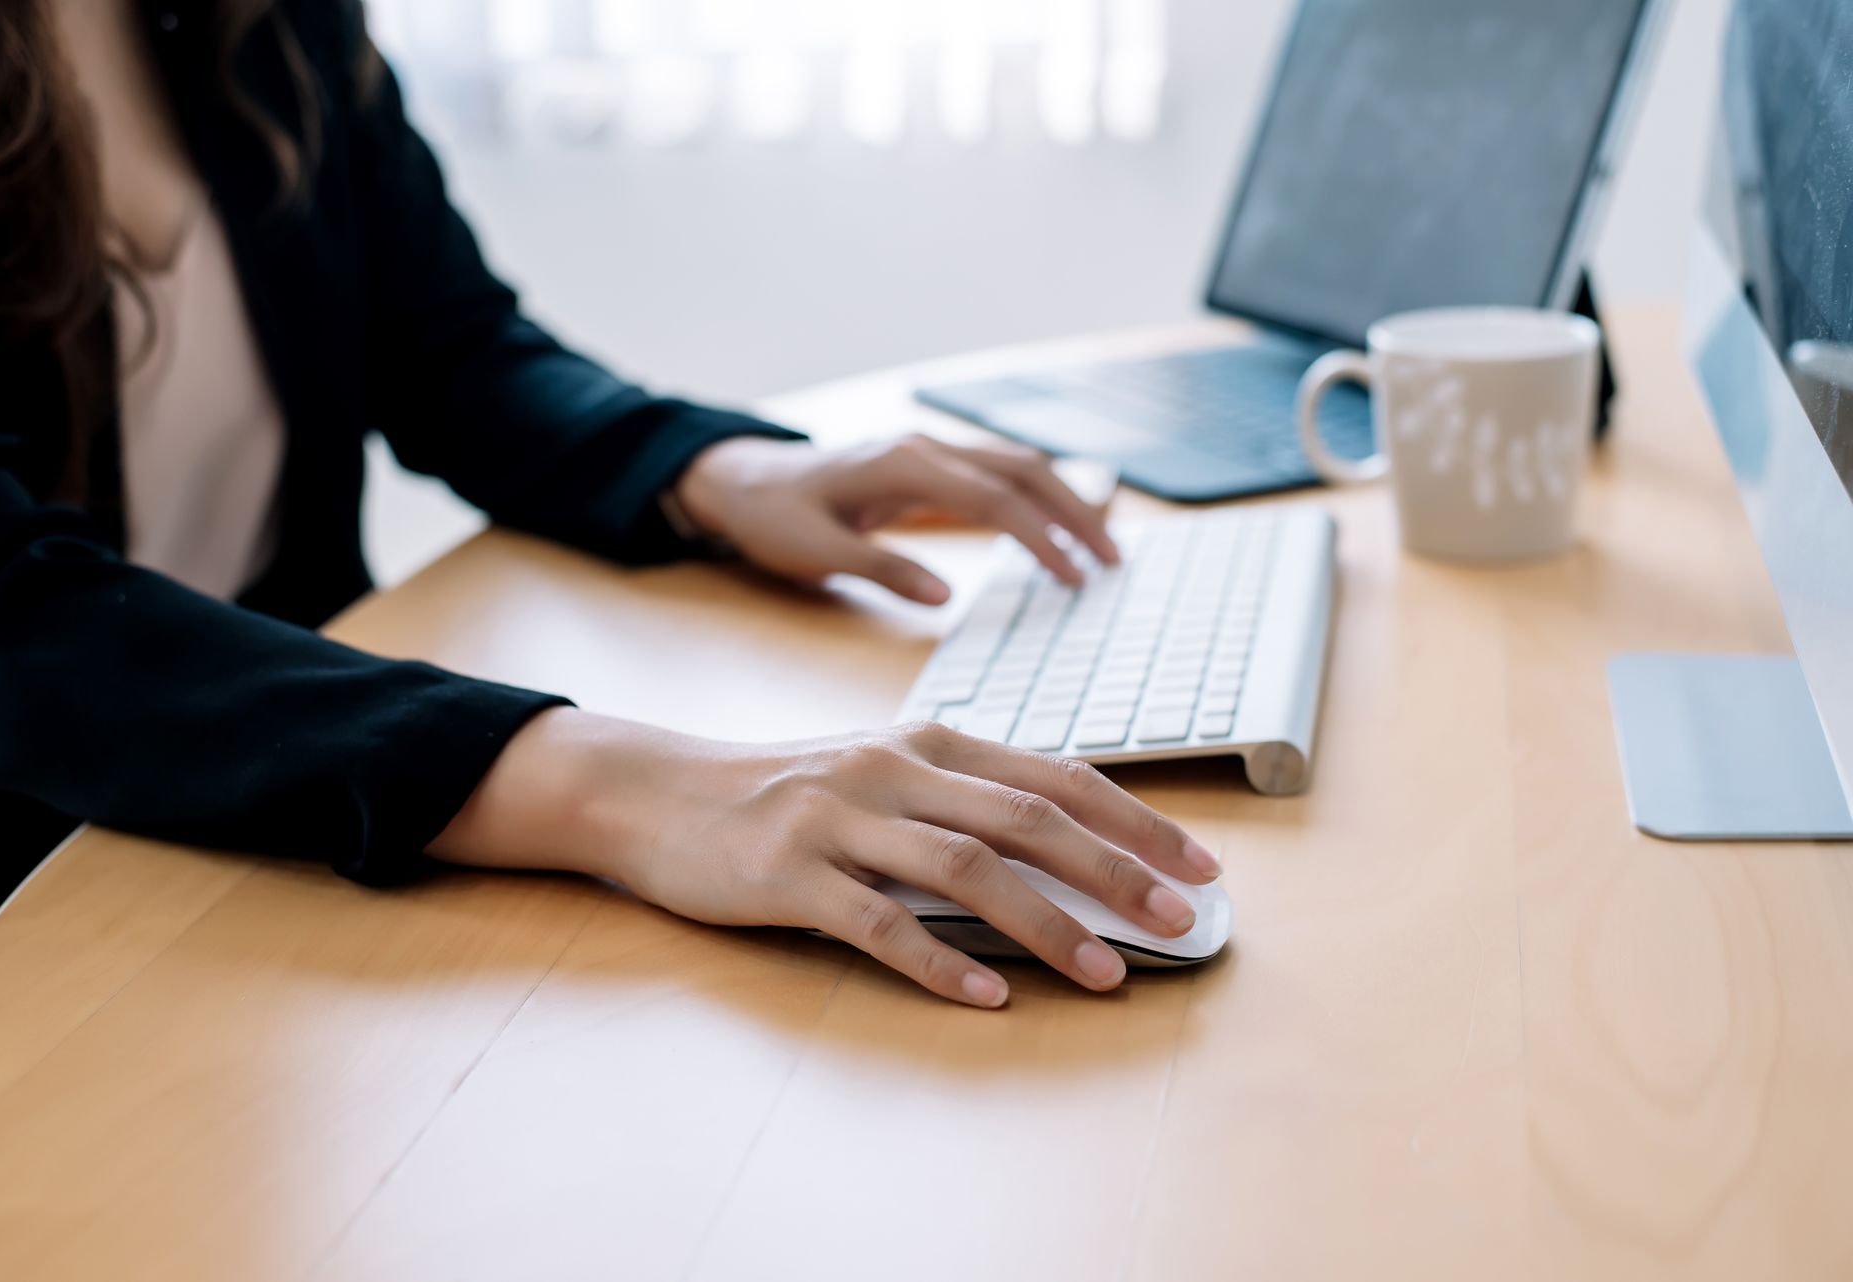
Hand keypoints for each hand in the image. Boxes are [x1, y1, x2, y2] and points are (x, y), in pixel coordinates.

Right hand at [430, 710, 1221, 1006]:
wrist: (658, 792)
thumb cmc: (784, 789)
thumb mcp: (881, 773)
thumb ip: (962, 799)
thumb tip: (1069, 849)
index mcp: (928, 742)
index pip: (1054, 777)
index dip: (1133, 818)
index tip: (1199, 863)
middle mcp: (894, 770)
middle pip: (1026, 819)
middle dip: (1115, 869)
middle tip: (1181, 918)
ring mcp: (840, 820)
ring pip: (964, 870)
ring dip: (1046, 923)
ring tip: (1106, 971)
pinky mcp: (790, 874)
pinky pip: (877, 924)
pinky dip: (937, 962)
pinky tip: (986, 998)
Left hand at [673, 434, 1120, 604]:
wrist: (740, 480)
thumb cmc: (773, 516)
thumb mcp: (815, 552)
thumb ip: (880, 569)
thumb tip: (943, 596)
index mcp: (902, 465)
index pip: (993, 499)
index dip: (1040, 538)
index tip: (1072, 579)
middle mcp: (925, 448)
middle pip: (1023, 470)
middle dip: (1075, 512)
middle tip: (1113, 563)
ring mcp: (928, 451)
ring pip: (1017, 464)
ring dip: (1064, 500)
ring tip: (1101, 548)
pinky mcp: (927, 466)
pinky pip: (997, 472)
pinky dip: (1037, 495)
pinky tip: (1058, 525)